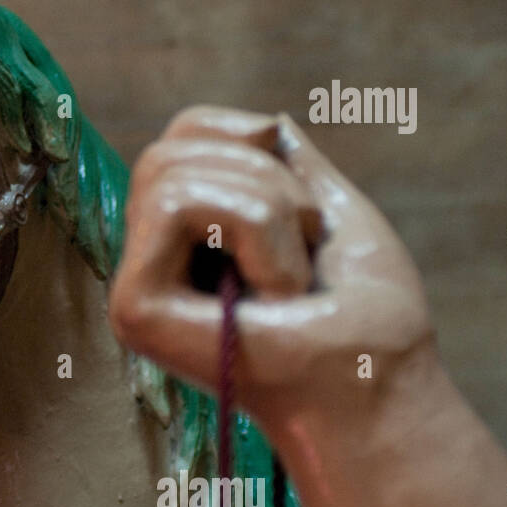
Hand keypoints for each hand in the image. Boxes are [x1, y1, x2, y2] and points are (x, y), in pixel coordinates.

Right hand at [108, 105, 434, 430]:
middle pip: (167, 149)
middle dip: (261, 176)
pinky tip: (273, 294)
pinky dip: (252, 230)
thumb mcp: (328, 210)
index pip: (183, 136)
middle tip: (303, 245)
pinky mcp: (131, 307)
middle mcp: (150, 262)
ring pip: (169, 172)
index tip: (303, 207)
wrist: (375, 383)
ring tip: (290, 278)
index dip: (248, 140)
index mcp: (188, 238)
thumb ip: (285, 164)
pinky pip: (176, 206)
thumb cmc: (364, 316)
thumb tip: (262, 124)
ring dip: (264, 208)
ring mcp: (133, 287)